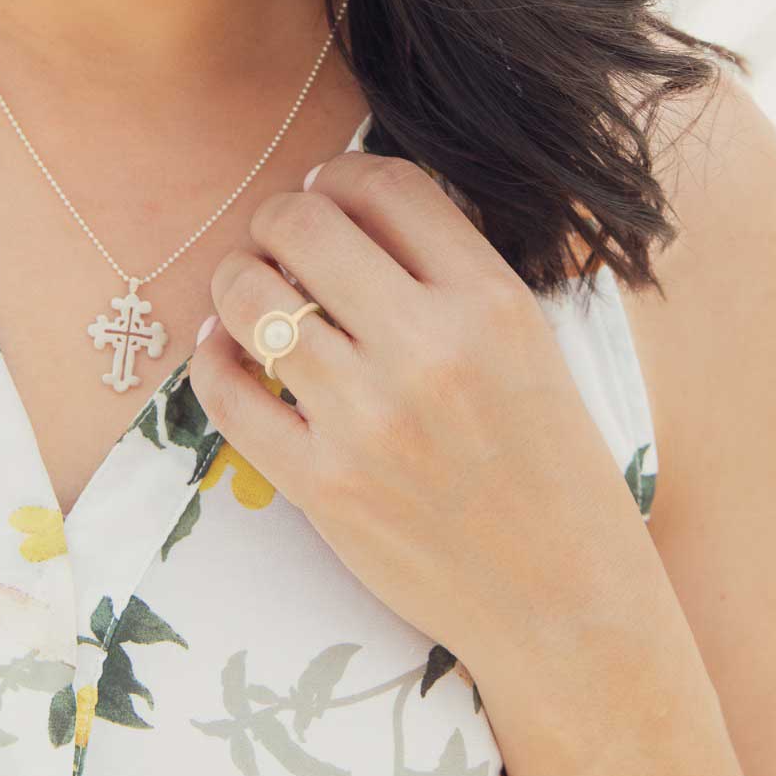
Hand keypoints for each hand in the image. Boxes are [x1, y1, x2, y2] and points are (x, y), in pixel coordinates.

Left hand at [187, 151, 652, 673]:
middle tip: (278, 238)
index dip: (340, 172)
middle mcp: (429, 351)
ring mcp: (369, 421)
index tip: (326, 190)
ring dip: (235, 279)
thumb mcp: (534, 344)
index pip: (388, 184)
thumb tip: (349, 204)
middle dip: (276, 217)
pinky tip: (224, 348)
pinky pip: (226, 392)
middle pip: (304, 226)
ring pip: (251, 299)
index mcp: (492, 304)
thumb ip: (453, 270)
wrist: (564, 603)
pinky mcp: (322, 485)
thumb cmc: (553, 466)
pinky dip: (211, 357)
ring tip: (246, 288)